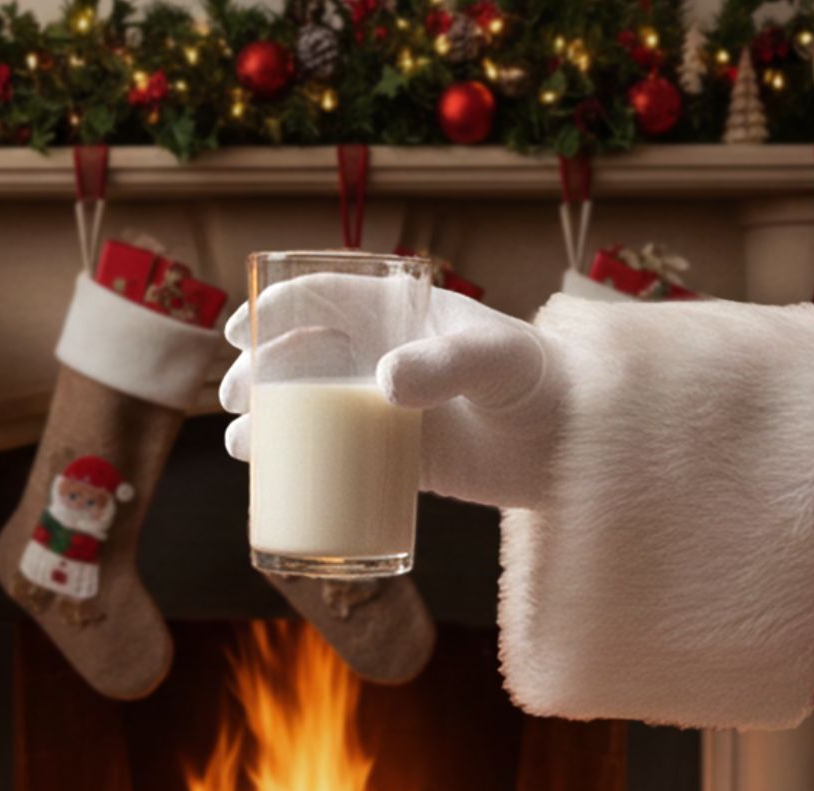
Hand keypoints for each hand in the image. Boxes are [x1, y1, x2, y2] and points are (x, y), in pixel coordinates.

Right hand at [219, 273, 570, 509]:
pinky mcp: (398, 455)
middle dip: (258, 368)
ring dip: (266, 416)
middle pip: (302, 351)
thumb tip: (382, 384)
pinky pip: (334, 453)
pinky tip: (267, 471)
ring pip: (309, 405)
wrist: (577, 442)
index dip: (275, 306)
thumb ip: (444, 363)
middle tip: (236, 394)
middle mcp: (384, 355)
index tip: (240, 330)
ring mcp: (387, 407)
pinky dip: (296, 460)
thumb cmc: (541, 381)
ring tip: (242, 438)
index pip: (324, 295)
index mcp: (401, 313)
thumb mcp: (494, 360)